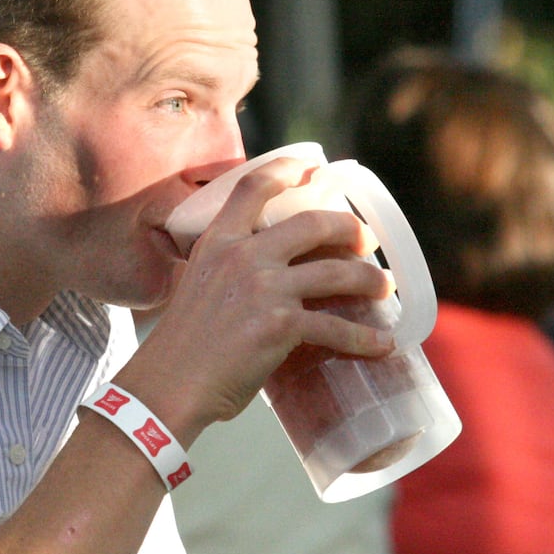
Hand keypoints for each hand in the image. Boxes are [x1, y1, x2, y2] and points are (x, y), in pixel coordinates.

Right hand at [124, 155, 394, 440]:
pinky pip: (336, 328)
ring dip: (370, 279)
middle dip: (350, 228)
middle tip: (366, 241)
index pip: (254, 186)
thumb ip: (226, 271)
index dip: (287, 169)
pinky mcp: (281, 325)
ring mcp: (264, 289)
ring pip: (337, 272)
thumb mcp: (195, 285)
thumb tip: (260, 276)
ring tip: (384, 287)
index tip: (314, 168)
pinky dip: (366, 339)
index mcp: (218, 242)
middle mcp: (243, 256)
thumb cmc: (181, 347)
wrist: (169, 385)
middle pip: (313, 223)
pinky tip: (383, 345)